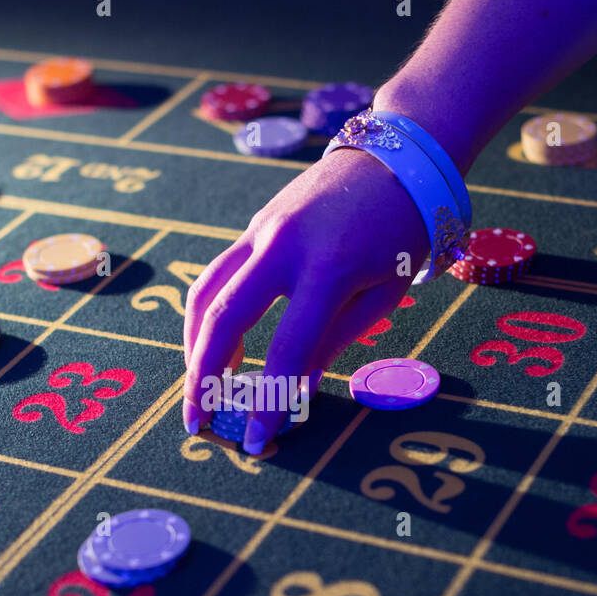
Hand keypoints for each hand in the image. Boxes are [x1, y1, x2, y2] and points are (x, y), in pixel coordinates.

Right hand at [183, 148, 427, 452]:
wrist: (397, 156)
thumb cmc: (402, 232)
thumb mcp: (384, 292)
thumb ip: (334, 340)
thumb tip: (296, 390)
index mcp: (329, 269)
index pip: (287, 349)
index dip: (268, 400)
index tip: (255, 440)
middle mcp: (284, 247)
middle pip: (222, 318)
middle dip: (202, 376)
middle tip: (195, 421)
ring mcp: (261, 231)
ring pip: (205, 293)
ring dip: (194, 347)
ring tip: (200, 389)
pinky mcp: (254, 225)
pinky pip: (216, 274)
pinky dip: (206, 314)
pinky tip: (211, 345)